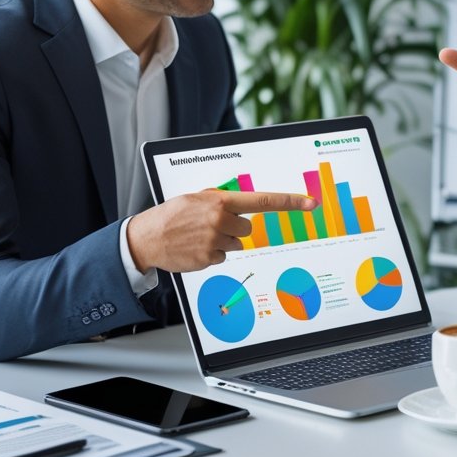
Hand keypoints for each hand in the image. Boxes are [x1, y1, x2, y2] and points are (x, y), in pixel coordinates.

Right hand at [126, 190, 317, 271]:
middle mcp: (221, 220)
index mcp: (221, 201)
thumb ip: (221, 200)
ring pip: (236, 244)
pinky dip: (212, 254)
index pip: (263, 201)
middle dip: (233, 228)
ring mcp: (216, 241)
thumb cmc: (172, 215)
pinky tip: (195, 247)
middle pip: (247, 229)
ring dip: (222, 242)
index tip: (310, 203)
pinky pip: (223, 257)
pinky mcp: (210, 258)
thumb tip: (241, 204)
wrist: (147, 237)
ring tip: (199, 236)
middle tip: (211, 226)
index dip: (290, 202)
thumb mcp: (196, 198)